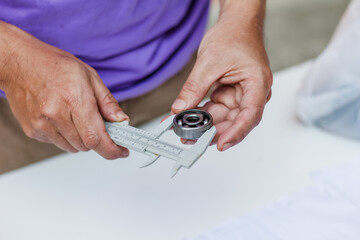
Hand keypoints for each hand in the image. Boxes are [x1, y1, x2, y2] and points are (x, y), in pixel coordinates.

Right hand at [0, 22, 128, 158]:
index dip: (111, 149)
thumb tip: (122, 121)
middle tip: (97, 122)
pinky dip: (66, 136)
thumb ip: (107, 102)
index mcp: (73, 99)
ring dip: (81, 138)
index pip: (95, 137)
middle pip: (86, 145)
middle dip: (97, 138)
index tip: (121, 151)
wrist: (18, 62)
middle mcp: (55, 114)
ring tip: (75, 115)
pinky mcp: (32, 130)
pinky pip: (58, 143)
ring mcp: (41, 124)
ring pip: (72, 147)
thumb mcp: (89, 76)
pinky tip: (61, 117)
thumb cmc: (53, 65)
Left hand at [171, 10, 271, 150]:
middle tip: (190, 139)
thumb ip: (194, 89)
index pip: (250, 114)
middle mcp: (252, 93)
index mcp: (257, 83)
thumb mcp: (209, 63)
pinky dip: (202, 114)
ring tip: (182, 129)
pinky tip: (187, 118)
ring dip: (204, 125)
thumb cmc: (234, 36)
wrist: (235, 25)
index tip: (222, 144)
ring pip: (223, 118)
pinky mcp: (230, 95)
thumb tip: (180, 110)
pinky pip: (216, 110)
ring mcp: (241, 95)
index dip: (236, 132)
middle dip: (213, 132)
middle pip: (235, 121)